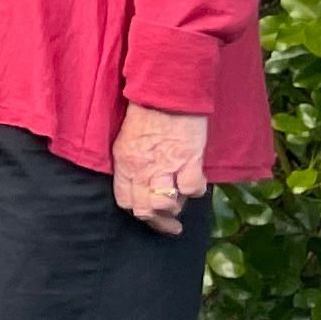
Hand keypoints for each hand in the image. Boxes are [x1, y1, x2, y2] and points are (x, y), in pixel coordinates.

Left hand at [112, 103, 209, 234]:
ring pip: (165, 204)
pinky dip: (195, 191)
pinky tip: (196, 184)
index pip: (124, 201)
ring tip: (182, 204)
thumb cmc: (147, 114)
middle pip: (144, 209)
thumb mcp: (128, 140)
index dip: (138, 213)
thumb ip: (133, 164)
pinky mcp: (187, 160)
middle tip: (171, 227)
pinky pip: (192, 189)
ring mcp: (164, 166)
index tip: (150, 218)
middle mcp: (141, 168)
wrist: (166, 92)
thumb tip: (145, 185)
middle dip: (159, 223)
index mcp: (124, 164)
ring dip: (176, 209)